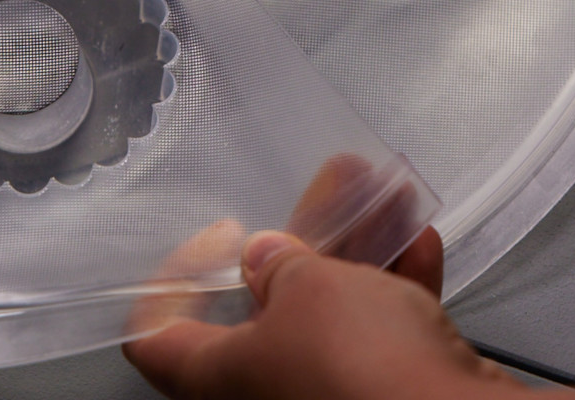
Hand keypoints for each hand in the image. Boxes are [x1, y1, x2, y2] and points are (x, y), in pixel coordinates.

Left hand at [124, 226, 533, 399]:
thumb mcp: (308, 288)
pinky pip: (380, 333)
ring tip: (385, 199)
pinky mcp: (381, 391)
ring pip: (333, 314)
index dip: (177, 281)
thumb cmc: (362, 369)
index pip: (157, 337)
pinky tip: (418, 243)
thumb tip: (266, 258)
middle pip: (265, 310)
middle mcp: (265, 392)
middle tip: (328, 194)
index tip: (222, 239)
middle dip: (304, 240)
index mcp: (218, 378)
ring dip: (359, 252)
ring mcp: (326, 392)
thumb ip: (280, 263)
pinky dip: (397, 287)